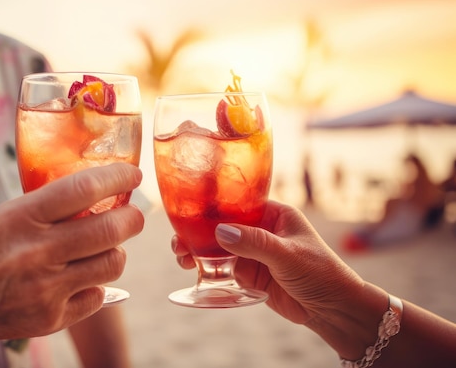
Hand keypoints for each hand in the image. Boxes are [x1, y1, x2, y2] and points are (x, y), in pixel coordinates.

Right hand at [0, 163, 143, 345]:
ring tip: (102, 249)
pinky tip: (77, 280)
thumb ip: (49, 209)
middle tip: (132, 216)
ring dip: (114, 253)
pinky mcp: (49, 319)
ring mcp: (45, 290)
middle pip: (111, 230)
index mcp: (23, 217)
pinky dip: (94, 286)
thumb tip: (98, 198)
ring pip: (112, 264)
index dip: (118, 177)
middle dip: (132, 219)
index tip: (132, 175)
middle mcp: (37, 252)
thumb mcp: (6, 216)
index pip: (85, 188)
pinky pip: (97, 297)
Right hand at [172, 200, 364, 324]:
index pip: (237, 203)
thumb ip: (254, 243)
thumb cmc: (321, 273)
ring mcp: (254, 252)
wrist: (333, 310)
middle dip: (199, 231)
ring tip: (181, 257)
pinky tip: (192, 269)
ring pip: (219, 247)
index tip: (189, 212)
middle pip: (222, 225)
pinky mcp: (250, 273)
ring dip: (198, 250)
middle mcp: (261, 229)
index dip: (212, 207)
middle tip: (178, 241)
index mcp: (273, 214)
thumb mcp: (287, 254)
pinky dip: (207, 268)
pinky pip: (223, 268)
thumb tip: (220, 231)